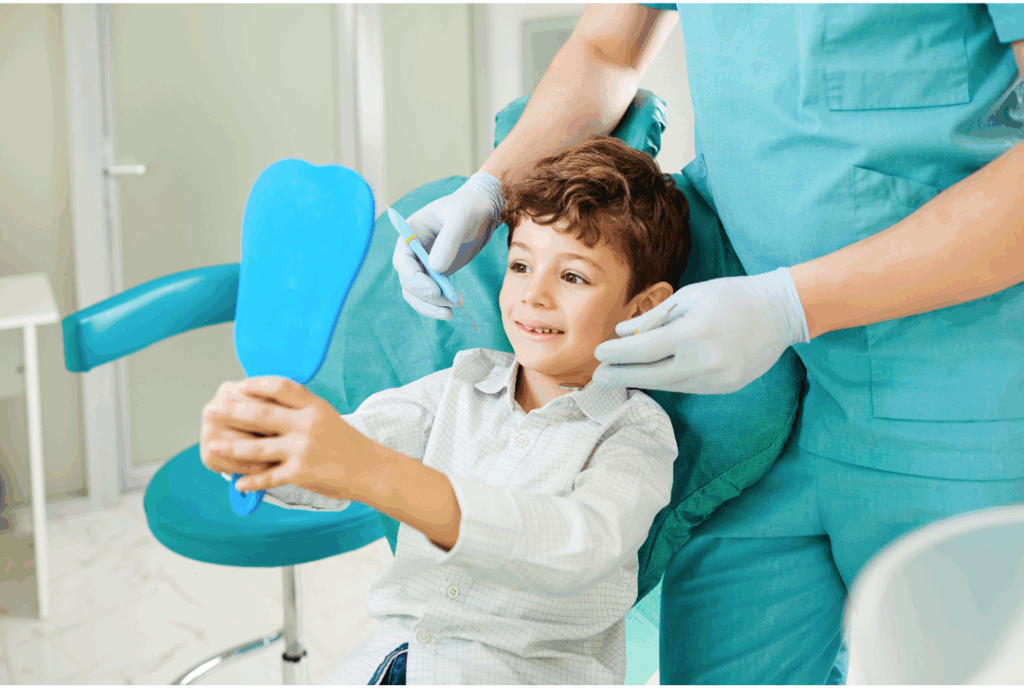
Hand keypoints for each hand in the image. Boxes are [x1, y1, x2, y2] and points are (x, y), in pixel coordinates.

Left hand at [199, 377, 370, 494]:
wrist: (371, 469)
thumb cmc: (347, 442)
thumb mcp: (326, 415)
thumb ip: (300, 408)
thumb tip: (266, 402)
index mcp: (314, 406)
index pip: (279, 386)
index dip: (255, 384)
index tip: (237, 385)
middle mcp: (307, 423)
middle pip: (261, 413)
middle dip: (232, 411)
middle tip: (211, 410)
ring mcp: (304, 448)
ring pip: (258, 447)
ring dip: (232, 447)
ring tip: (213, 446)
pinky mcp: (302, 473)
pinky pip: (269, 477)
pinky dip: (251, 481)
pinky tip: (238, 483)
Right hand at [392, 171, 503, 319]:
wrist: (482, 211)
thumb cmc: (469, 208)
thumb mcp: (461, 217)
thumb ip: (449, 239)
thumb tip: (436, 268)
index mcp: (411, 233)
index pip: (402, 260)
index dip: (413, 278)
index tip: (434, 290)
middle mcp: (412, 250)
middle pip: (408, 280)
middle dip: (426, 295)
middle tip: (451, 302)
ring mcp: (422, 263)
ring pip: (416, 293)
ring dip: (431, 306)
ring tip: (452, 312)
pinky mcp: (434, 274)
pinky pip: (429, 295)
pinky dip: (437, 305)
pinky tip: (452, 310)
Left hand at [592, 267, 810, 393]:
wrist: (780, 312)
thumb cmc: (731, 296)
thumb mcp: (690, 297)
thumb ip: (654, 318)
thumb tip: (622, 334)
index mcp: (693, 334)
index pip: (643, 351)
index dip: (617, 355)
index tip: (599, 353)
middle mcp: (704, 362)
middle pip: (650, 376)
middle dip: (621, 375)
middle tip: (598, 376)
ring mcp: (716, 379)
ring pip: (668, 385)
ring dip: (642, 379)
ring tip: (620, 374)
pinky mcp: (725, 387)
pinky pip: (686, 386)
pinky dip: (667, 380)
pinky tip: (652, 374)